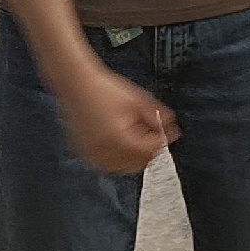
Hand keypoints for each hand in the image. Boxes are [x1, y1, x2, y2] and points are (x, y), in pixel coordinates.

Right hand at [54, 57, 176, 174]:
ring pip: (121, 167)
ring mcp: (90, 154)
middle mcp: (103, 151)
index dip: (162, 142)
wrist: (76, 82)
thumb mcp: (138, 100)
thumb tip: (172, 131)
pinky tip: (120, 141)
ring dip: (133, 156)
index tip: (170, 133)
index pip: (148, 152)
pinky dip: (116, 157)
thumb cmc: (104, 89)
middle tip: (154, 135)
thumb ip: (158, 117)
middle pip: (136, 165)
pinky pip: (105, 163)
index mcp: (118, 140)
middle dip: (148, 151)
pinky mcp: (82, 152)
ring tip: (137, 136)